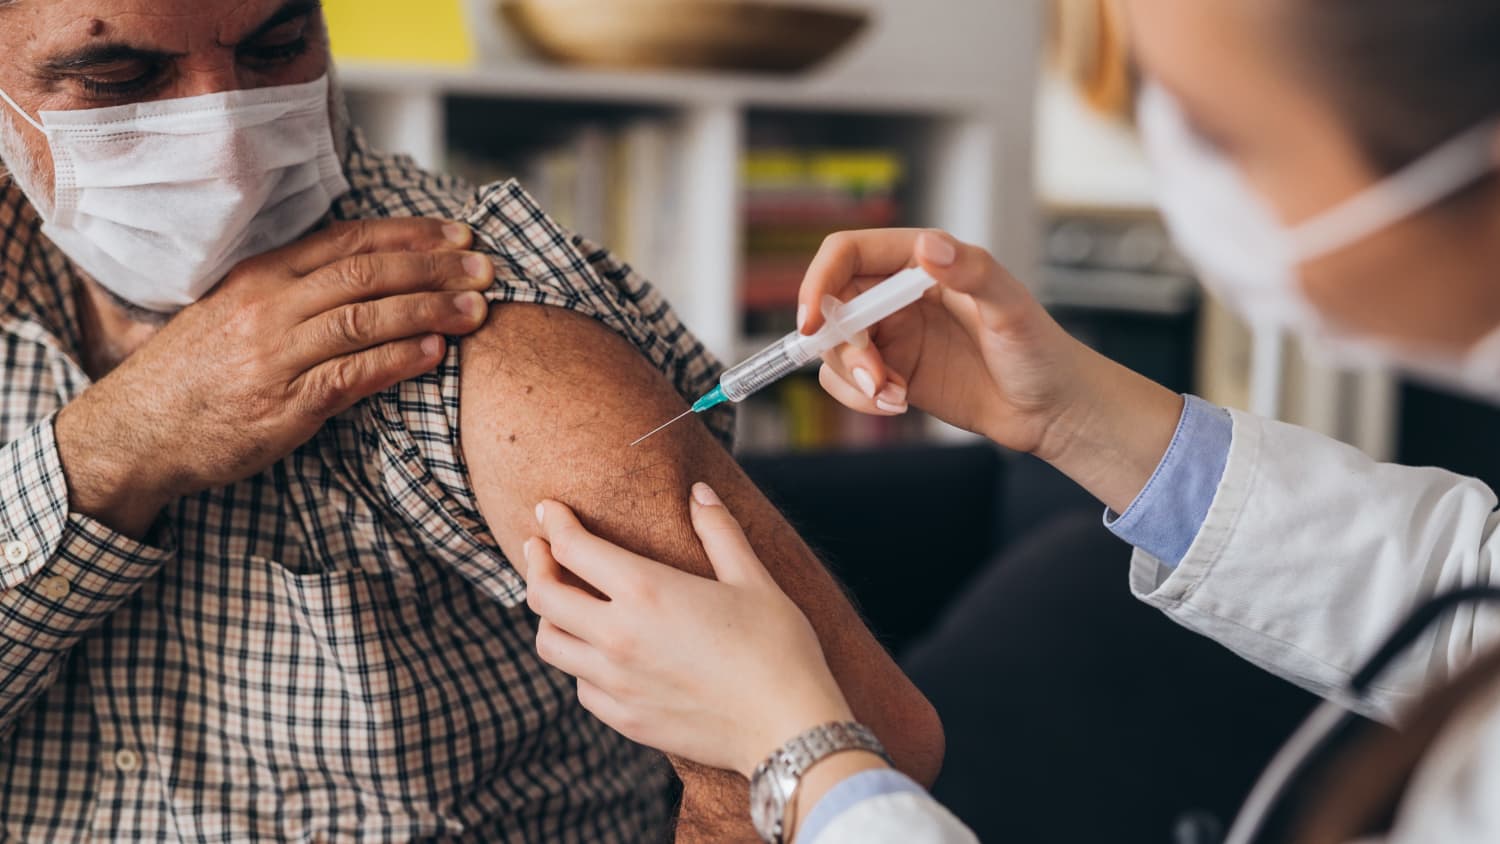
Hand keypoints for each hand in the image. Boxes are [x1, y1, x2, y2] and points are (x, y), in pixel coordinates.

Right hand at [55, 217, 494, 536]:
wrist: (137, 432)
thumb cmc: (197, 373)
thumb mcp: (236, 311)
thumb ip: (296, 290)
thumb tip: (371, 272)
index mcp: (262, 275)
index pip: (350, 240)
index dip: (412, 234)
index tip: (460, 234)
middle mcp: (269, 307)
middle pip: (368, 273)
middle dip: (437, 268)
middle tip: (487, 268)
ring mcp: (275, 356)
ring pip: (366, 319)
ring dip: (430, 311)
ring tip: (478, 310)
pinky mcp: (283, 406)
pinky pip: (351, 375)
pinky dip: (398, 360)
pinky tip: (435, 352)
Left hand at [524, 483, 853, 777]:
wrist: (788, 727)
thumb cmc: (778, 647)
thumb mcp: (753, 579)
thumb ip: (719, 531)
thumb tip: (699, 491)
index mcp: (646, 590)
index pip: (572, 547)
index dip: (553, 522)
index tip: (548, 510)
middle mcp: (618, 635)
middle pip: (543, 595)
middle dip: (535, 564)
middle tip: (539, 548)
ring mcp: (615, 682)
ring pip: (550, 644)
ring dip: (549, 617)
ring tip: (562, 602)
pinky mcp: (624, 719)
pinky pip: (580, 685)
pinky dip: (578, 663)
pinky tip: (597, 653)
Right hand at [798, 229, 1089, 455]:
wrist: (1052, 410)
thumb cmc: (1041, 351)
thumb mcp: (1012, 307)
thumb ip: (972, 272)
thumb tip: (929, 247)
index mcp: (922, 261)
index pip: (848, 254)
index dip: (819, 280)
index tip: (812, 321)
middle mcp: (899, 294)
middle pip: (833, 305)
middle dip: (842, 345)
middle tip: (874, 377)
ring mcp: (893, 335)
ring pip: (834, 348)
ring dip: (853, 376)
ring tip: (894, 396)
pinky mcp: (892, 373)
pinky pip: (847, 382)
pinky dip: (861, 397)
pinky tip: (899, 403)